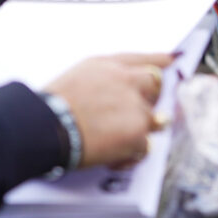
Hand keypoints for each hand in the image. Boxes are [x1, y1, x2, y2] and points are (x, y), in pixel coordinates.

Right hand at [44, 53, 173, 168]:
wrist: (45, 126)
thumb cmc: (53, 104)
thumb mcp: (80, 75)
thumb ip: (106, 76)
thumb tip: (122, 83)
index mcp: (111, 65)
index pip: (146, 58)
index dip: (161, 61)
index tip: (173, 61)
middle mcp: (128, 81)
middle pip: (157, 85)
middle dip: (151, 99)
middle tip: (134, 114)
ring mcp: (136, 107)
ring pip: (155, 119)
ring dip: (139, 131)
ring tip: (116, 140)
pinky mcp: (137, 134)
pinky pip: (145, 147)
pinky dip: (130, 156)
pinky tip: (112, 159)